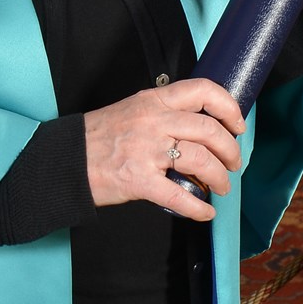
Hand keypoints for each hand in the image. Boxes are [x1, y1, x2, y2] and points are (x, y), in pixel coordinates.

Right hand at [84, 77, 245, 221]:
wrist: (65, 161)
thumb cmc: (97, 138)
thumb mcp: (131, 110)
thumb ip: (163, 113)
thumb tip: (199, 128)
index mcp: (153, 101)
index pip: (202, 90)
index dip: (228, 107)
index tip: (237, 124)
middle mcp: (153, 122)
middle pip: (210, 130)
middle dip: (230, 151)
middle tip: (233, 163)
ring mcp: (146, 151)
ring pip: (201, 161)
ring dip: (219, 178)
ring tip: (220, 188)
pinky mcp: (139, 181)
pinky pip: (180, 196)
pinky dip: (198, 208)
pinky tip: (204, 213)